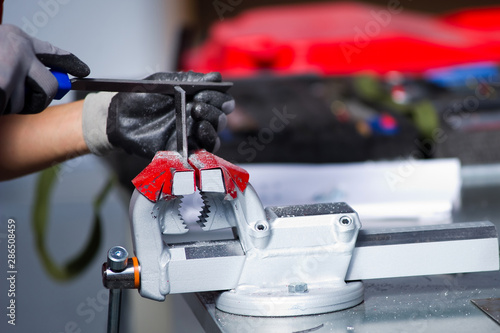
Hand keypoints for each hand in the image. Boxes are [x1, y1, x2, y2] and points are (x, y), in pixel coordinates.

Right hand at [0, 24, 89, 113]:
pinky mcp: (1, 88)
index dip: (71, 62)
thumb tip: (50, 76)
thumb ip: (23, 56)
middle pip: (49, 88)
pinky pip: (7, 108)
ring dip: (9, 104)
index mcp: (19, 40)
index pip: (54, 52)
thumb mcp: (1, 43)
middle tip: (27, 99)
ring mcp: (10, 71)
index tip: (84, 71)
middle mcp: (20, 53)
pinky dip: (0, 106)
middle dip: (40, 99)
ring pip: (24, 103)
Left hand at [82, 71, 234, 158]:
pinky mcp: (184, 149)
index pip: (221, 100)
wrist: (121, 116)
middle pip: (221, 117)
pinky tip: (198, 131)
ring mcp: (192, 134)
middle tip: (197, 104)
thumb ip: (189, 80)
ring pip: (216, 134)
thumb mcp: (164, 82)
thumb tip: (216, 77)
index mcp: (197, 99)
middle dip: (214, 109)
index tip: (207, 92)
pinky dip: (207, 141)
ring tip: (198, 119)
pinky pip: (204, 150)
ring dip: (213, 126)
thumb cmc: (141, 96)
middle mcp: (198, 117)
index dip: (219, 97)